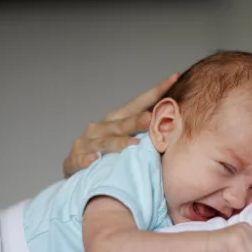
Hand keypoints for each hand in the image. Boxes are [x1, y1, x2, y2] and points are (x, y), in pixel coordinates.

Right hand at [63, 73, 179, 176]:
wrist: (79, 174)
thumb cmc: (111, 157)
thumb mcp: (129, 143)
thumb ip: (148, 135)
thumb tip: (178, 127)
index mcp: (117, 120)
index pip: (139, 104)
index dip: (156, 92)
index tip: (174, 78)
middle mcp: (101, 127)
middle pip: (122, 123)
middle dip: (137, 121)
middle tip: (151, 118)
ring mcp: (86, 142)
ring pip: (104, 142)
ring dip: (118, 143)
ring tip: (133, 145)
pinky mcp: (74, 159)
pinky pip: (80, 160)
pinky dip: (86, 160)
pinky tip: (93, 160)